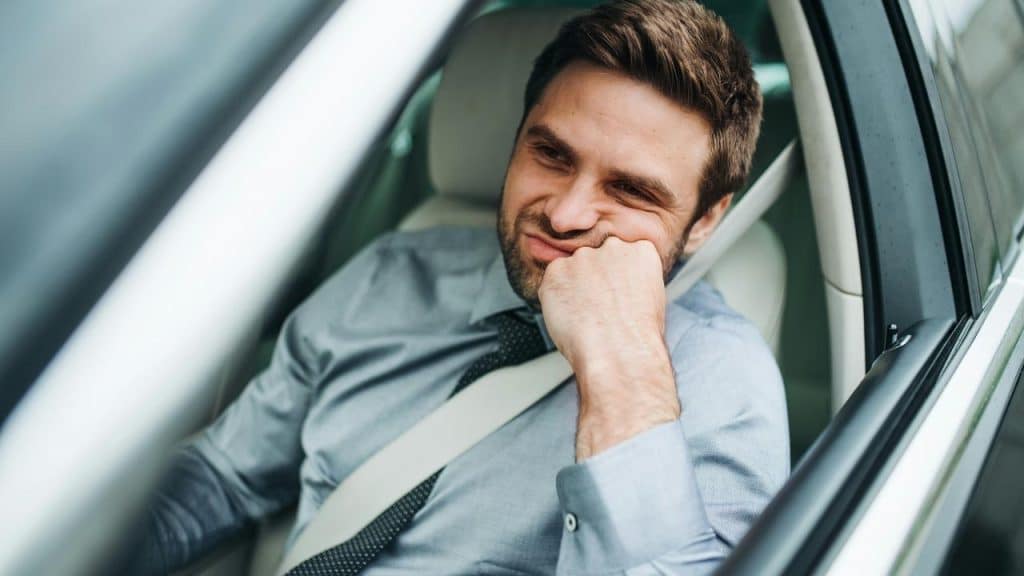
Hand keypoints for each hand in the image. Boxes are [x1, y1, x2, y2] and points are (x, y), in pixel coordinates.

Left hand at [538, 237, 679, 459]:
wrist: (617, 353)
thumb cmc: (637, 337)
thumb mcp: (650, 299)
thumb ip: (632, 280)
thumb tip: (615, 284)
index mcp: (641, 251)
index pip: (622, 253)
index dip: (615, 278)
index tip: (615, 295)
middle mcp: (612, 247)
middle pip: (595, 258)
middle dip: (593, 279)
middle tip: (597, 308)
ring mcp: (582, 257)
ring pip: (571, 269)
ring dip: (573, 288)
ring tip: (584, 317)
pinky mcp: (556, 271)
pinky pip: (551, 282)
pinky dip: (555, 298)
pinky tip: (570, 317)